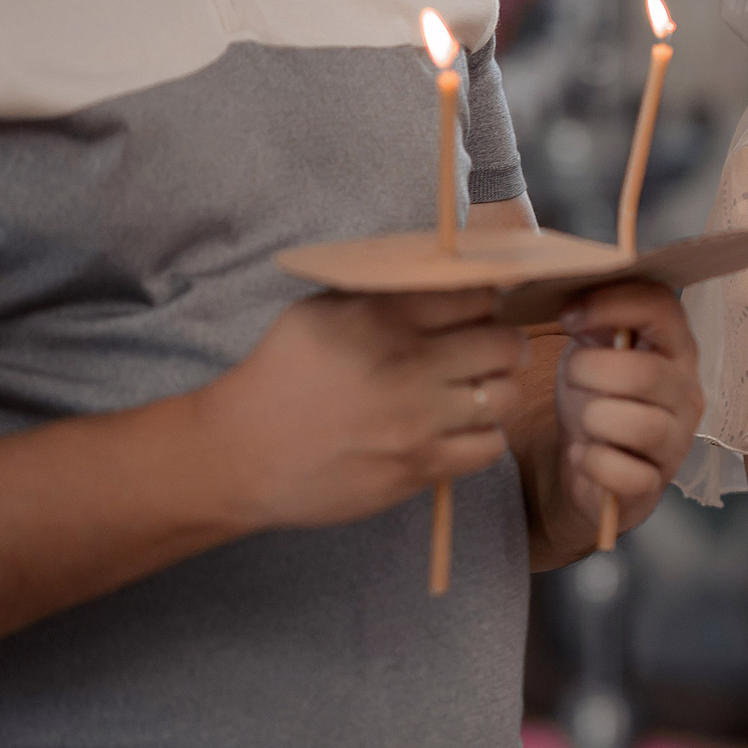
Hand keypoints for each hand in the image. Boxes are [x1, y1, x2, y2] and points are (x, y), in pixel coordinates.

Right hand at [194, 290, 528, 529]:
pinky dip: (483, 436)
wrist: (241, 454)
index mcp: (380, 317)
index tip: (476, 313)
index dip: (484, 303)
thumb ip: (384, 294)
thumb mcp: (318, 312)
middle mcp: (406, 366)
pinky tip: (457, 429)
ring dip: (497, 391)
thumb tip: (450, 281)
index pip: (477, 296)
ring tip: (472, 392)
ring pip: (506, 396)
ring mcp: (417, 421)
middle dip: (503, 344)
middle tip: (485, 352)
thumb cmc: (281, 376)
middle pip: (506, 344)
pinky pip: (490, 446)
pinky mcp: (420, 466)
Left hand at [550, 281, 703, 543]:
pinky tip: (584, 456)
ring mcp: (677, 441)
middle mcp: (686, 392)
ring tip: (584, 421)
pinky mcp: (656, 484)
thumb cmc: (593, 398)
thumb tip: (573, 293)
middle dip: (590, 372)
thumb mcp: (589, 351)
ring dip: (592, 419)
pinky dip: (590, 463)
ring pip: (637, 424)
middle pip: (643, 372)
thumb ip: (592, 320)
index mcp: (673, 348)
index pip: (661, 307)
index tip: (569, 315)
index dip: (611, 303)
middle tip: (574, 378)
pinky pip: (623, 472)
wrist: (588, 465)